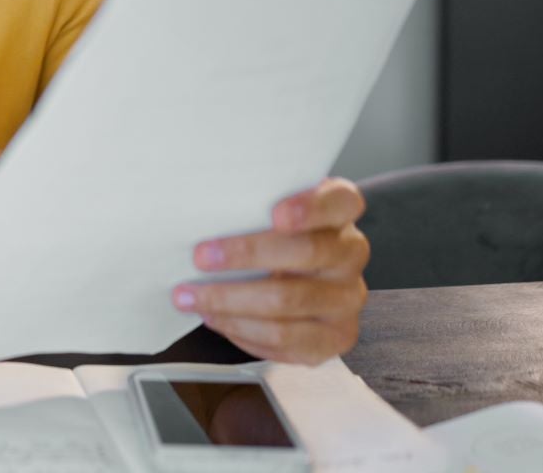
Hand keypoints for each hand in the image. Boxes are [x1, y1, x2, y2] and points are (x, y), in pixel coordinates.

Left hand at [171, 178, 370, 363]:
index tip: (276, 214)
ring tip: (191, 297)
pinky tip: (215, 318)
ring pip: (288, 302)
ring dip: (230, 301)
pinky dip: (241, 329)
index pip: (340, 202)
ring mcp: (347, 298)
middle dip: (246, 254)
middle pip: (306, 253)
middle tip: (200, 257)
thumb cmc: (275, 232)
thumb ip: (253, 202)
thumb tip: (202, 204)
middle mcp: (351, 253)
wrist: (301, 274)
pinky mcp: (335, 337)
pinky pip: (285, 340)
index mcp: (341, 210)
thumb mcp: (269, 205)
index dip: (311, 208)